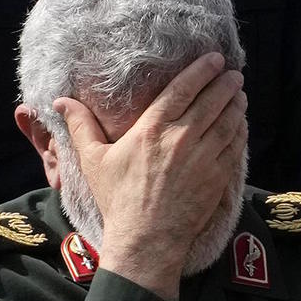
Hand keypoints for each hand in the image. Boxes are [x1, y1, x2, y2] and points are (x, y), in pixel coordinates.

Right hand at [55, 53, 247, 300]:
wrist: (145, 241)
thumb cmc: (118, 201)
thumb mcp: (94, 161)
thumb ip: (80, 126)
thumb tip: (59, 101)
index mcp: (152, 128)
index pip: (183, 89)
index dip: (202, 70)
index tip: (214, 59)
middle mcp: (181, 138)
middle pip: (212, 101)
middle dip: (225, 83)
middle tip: (233, 73)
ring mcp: (203, 158)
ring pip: (228, 122)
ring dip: (236, 104)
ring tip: (240, 93)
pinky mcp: (216, 178)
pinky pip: (234, 147)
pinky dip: (240, 131)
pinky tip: (241, 123)